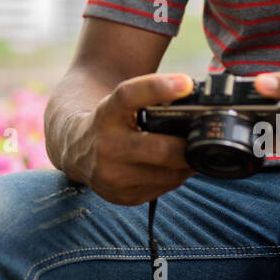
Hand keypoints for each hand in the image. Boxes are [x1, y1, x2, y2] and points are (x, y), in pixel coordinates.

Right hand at [66, 73, 197, 205]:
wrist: (75, 150)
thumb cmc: (110, 121)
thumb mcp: (120, 104)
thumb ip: (150, 100)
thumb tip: (193, 97)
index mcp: (106, 114)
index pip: (128, 96)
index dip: (157, 88)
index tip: (186, 83)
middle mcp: (105, 146)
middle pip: (161, 149)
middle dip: (189, 146)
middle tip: (204, 138)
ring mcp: (112, 175)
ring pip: (168, 174)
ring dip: (187, 164)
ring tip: (192, 152)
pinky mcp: (121, 196)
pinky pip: (162, 189)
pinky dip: (175, 177)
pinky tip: (174, 167)